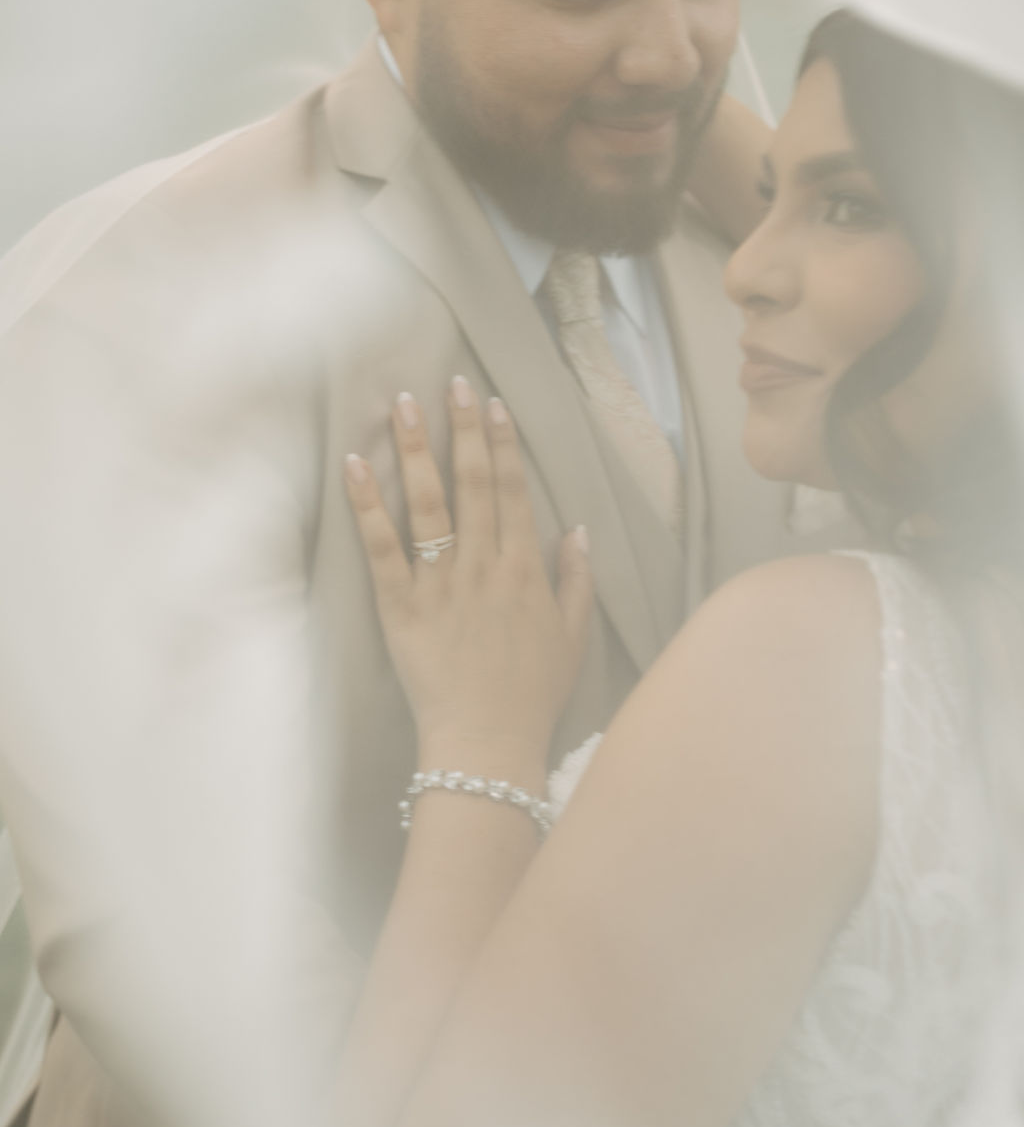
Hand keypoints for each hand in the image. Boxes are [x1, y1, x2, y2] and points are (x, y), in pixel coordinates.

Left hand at [345, 379, 590, 763]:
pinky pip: (382, 548)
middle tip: (452, 383)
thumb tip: (578, 530)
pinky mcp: (401, 607)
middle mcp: (483, 566)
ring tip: (404, 405)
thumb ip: (577, 580)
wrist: (487, 743)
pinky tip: (354, 465)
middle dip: (462, 429)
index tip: (492, 405)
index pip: (514, 492)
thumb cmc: (532, 694)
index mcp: (525, 569)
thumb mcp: (573, 637)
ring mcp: (440, 584)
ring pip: (428, 504)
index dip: (503, 444)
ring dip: (416, 450)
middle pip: (474, 484)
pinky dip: (367, 505)